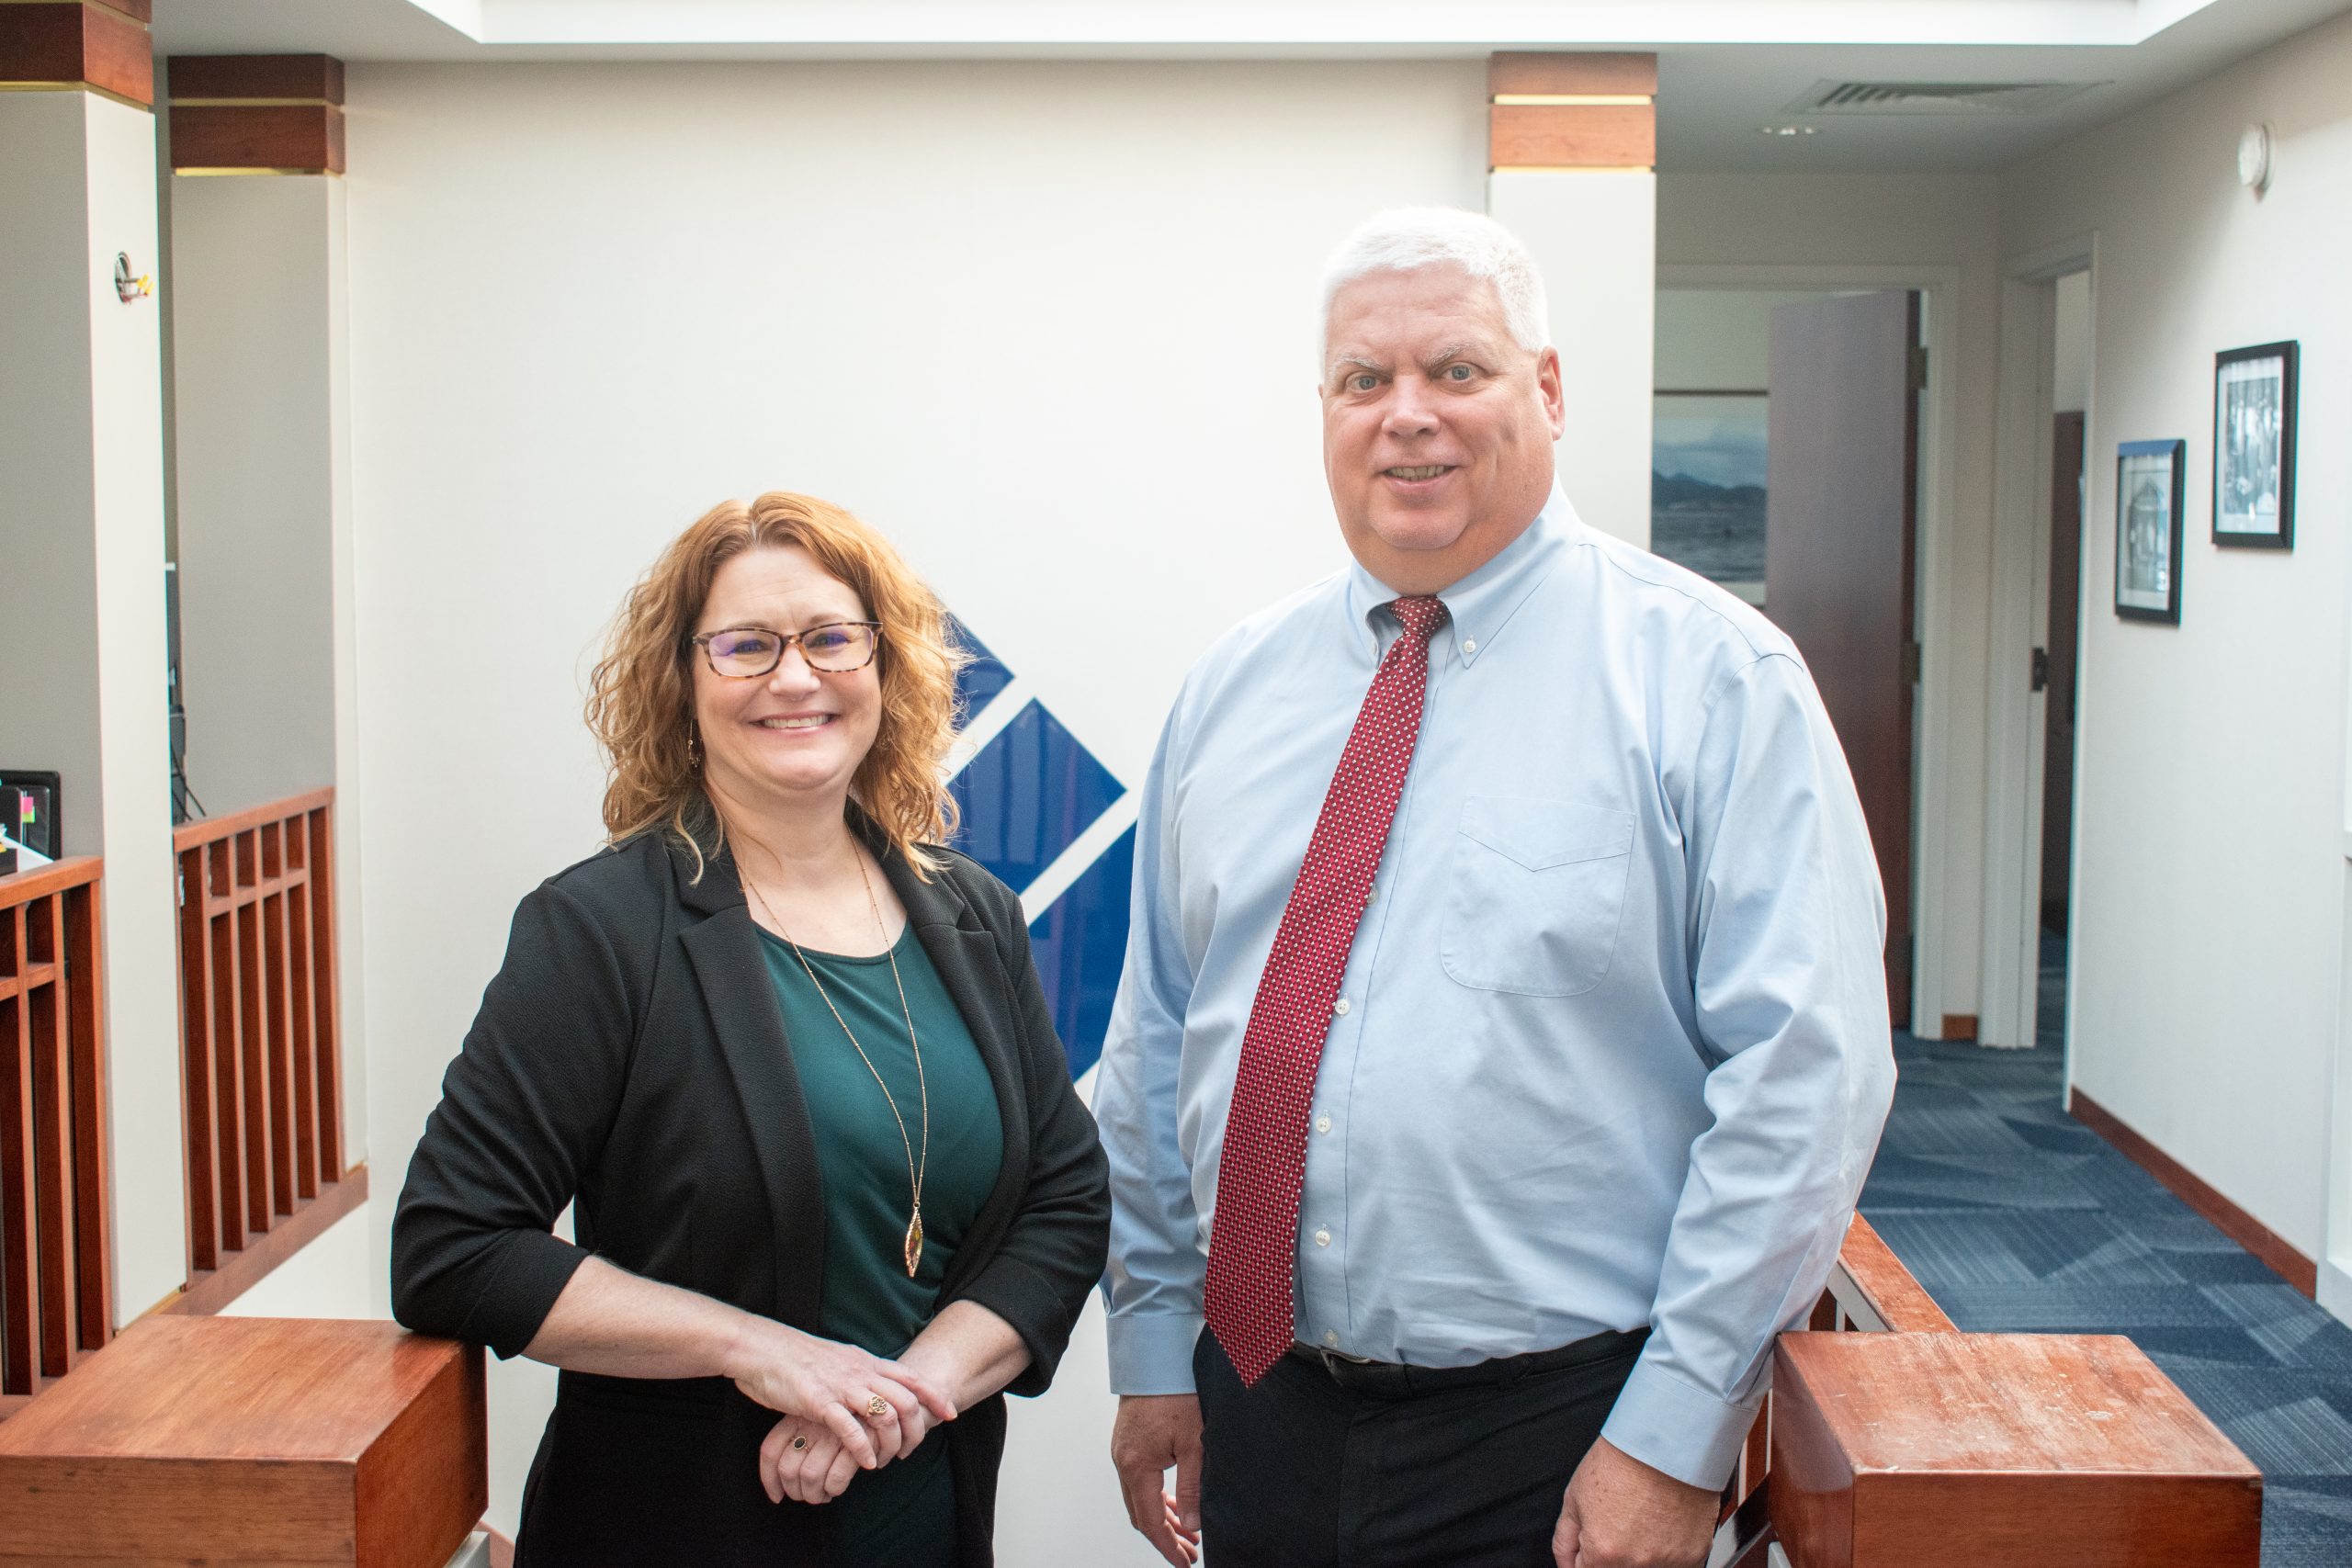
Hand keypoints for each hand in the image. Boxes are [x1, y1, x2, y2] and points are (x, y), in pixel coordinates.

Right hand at [725, 1318, 955, 1470]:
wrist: (761, 1348)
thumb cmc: (795, 1357)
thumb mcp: (837, 1359)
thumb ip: (857, 1371)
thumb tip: (873, 1384)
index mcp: (864, 1360)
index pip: (910, 1376)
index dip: (933, 1396)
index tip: (950, 1413)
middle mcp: (859, 1371)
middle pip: (905, 1399)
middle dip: (916, 1428)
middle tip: (913, 1450)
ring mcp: (840, 1385)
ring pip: (884, 1413)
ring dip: (891, 1442)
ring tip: (887, 1461)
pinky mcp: (818, 1401)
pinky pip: (850, 1428)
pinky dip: (862, 1448)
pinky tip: (866, 1464)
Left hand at [759, 1414, 865, 1505]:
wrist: (886, 1390)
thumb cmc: (847, 1413)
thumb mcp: (818, 1418)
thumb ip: (801, 1440)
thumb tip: (782, 1482)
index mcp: (797, 1416)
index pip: (770, 1450)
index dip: (769, 1479)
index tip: (777, 1497)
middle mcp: (811, 1422)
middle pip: (788, 1468)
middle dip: (796, 1492)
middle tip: (808, 1496)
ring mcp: (832, 1431)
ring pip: (810, 1476)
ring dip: (815, 1495)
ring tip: (825, 1495)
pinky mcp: (855, 1442)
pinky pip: (835, 1478)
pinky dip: (835, 1489)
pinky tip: (839, 1488)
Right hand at [1110, 1394, 1203, 1566]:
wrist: (1155, 1358)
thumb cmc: (1176, 1393)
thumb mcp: (1193, 1443)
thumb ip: (1192, 1487)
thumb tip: (1193, 1524)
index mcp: (1136, 1467)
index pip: (1150, 1521)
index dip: (1167, 1546)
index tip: (1184, 1563)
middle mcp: (1123, 1462)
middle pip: (1141, 1514)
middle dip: (1166, 1537)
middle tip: (1189, 1554)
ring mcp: (1122, 1452)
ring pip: (1139, 1498)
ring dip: (1162, 1518)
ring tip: (1187, 1533)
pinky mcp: (1127, 1442)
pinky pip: (1138, 1481)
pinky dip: (1156, 1497)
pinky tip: (1174, 1503)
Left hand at [1552, 1437, 1718, 1567]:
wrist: (1665, 1442)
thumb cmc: (1622, 1462)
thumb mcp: (1574, 1498)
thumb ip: (1565, 1542)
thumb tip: (1566, 1564)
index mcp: (1603, 1554)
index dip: (1587, 1556)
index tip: (1595, 1541)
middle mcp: (1637, 1565)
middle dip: (1613, 1554)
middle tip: (1620, 1524)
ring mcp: (1668, 1563)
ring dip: (1642, 1555)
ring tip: (1643, 1521)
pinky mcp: (1694, 1555)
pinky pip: (1675, 1565)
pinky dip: (1667, 1550)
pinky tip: (1662, 1524)